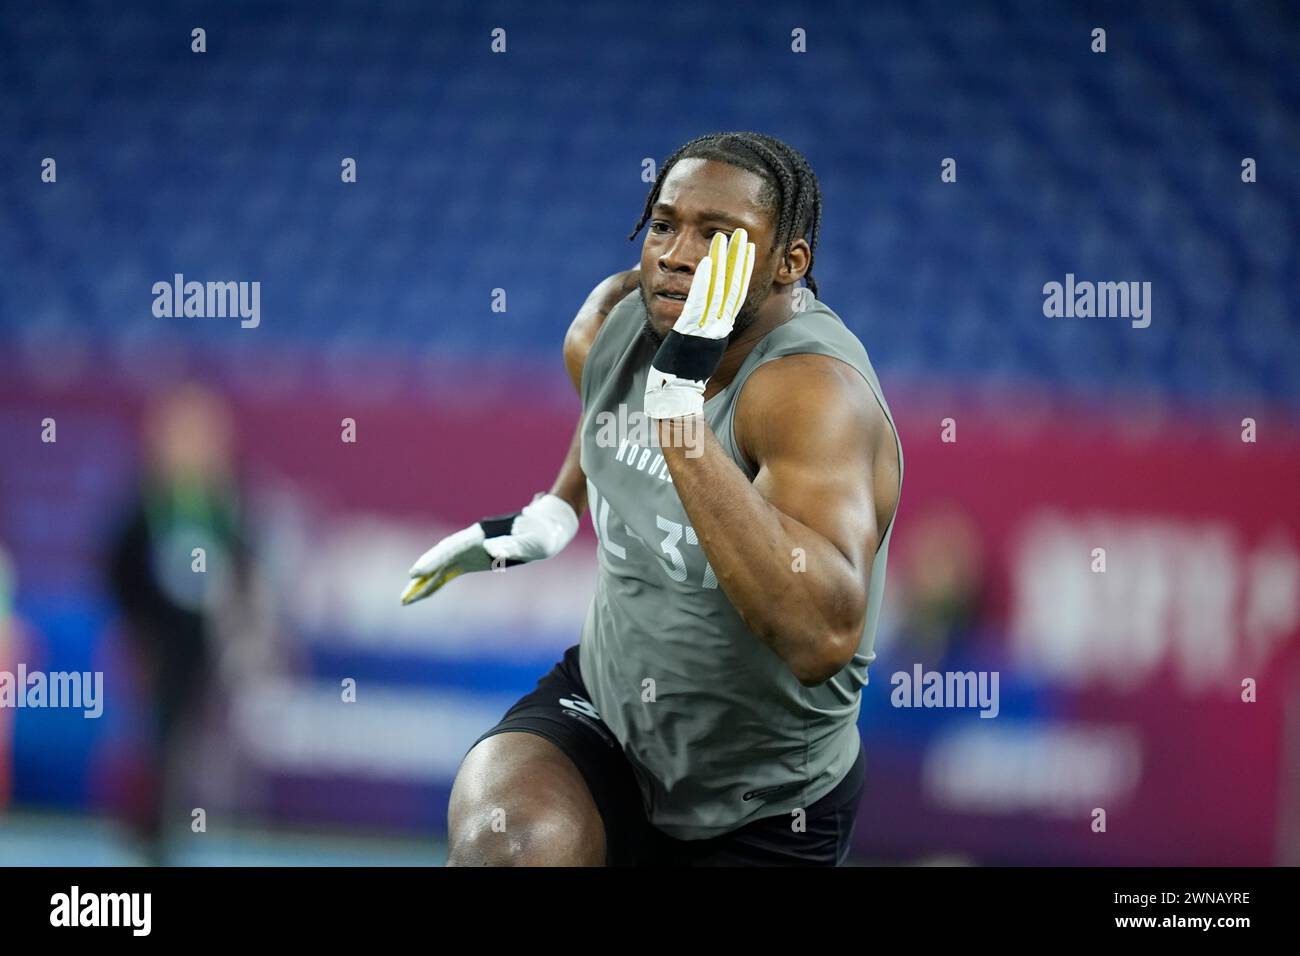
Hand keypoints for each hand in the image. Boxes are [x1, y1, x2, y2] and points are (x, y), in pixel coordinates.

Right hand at [401, 493, 578, 605]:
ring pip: (442, 566)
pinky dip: (436, 583)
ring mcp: (471, 550)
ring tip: (405, 600)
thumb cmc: (542, 533)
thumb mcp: (533, 540)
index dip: (434, 560)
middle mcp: (472, 541)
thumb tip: (492, 552)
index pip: (452, 547)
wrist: (548, 527)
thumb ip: (513, 545)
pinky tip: (423, 595)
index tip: (416, 572)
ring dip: (424, 583)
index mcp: (482, 534)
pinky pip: (450, 573)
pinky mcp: (475, 560)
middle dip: (423, 575)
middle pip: (441, 556)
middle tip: (405, 596)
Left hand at [643, 228, 755, 419]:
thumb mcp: (699, 350)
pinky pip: (701, 300)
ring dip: (725, 262)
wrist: (676, 396)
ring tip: (728, 239)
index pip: (734, 293)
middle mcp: (717, 326)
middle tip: (743, 235)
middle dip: (738, 259)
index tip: (746, 249)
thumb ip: (705, 334)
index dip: (742, 270)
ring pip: (720, 288)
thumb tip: (709, 325)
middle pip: (732, 285)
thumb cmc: (683, 376)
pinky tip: (707, 262)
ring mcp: (706, 327)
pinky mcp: (692, 329)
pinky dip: (706, 280)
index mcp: (719, 328)